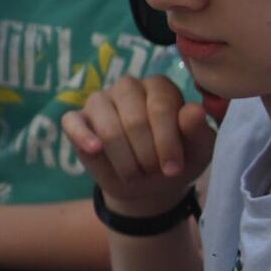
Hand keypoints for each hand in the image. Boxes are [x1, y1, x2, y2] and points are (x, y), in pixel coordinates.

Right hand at [61, 76, 215, 218]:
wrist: (149, 184)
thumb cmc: (175, 161)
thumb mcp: (197, 152)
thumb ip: (197, 131)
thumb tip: (194, 111)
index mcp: (159, 87)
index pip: (161, 107)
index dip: (167, 142)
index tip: (173, 170)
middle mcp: (128, 86)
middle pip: (134, 119)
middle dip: (145, 154)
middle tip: (152, 173)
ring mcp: (99, 100)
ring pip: (107, 127)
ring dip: (123, 158)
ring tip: (133, 174)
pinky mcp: (76, 118)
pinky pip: (72, 122)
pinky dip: (83, 137)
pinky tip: (94, 150)